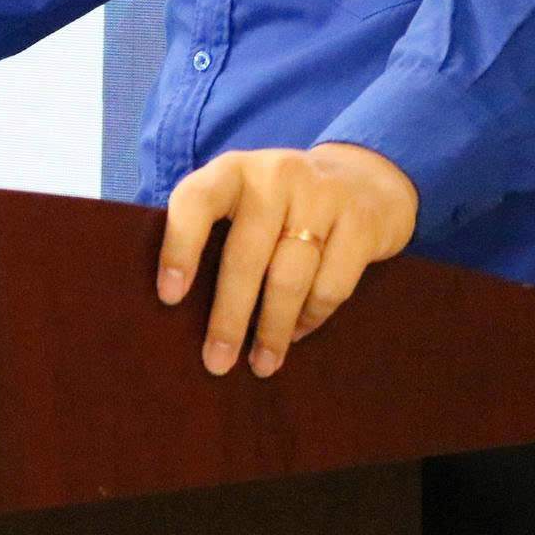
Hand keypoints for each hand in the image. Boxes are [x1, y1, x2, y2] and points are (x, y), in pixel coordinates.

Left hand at [156, 142, 417, 377]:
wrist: (364, 180)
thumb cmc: (282, 203)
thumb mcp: (244, 198)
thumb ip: (214, 230)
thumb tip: (177, 303)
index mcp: (233, 170)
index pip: (196, 202)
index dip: (179, 248)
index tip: (169, 298)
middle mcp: (275, 176)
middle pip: (245, 257)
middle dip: (228, 318)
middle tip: (217, 363)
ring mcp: (321, 196)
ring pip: (289, 279)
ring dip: (271, 330)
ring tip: (261, 364)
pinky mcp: (361, 223)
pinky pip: (330, 286)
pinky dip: (311, 318)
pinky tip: (297, 334)